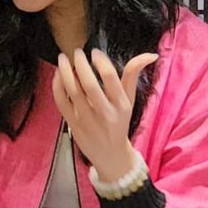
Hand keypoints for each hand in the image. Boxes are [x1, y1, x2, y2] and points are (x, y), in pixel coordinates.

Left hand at [52, 47, 157, 180]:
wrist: (110, 154)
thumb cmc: (119, 122)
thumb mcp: (130, 100)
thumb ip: (134, 75)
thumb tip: (150, 55)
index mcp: (121, 105)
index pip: (111, 79)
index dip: (101, 62)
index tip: (95, 52)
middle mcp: (105, 113)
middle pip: (90, 85)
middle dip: (81, 65)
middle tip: (77, 52)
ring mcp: (87, 120)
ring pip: (73, 93)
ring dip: (65, 73)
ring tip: (63, 58)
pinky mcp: (73, 125)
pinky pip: (61, 103)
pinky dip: (57, 87)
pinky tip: (57, 74)